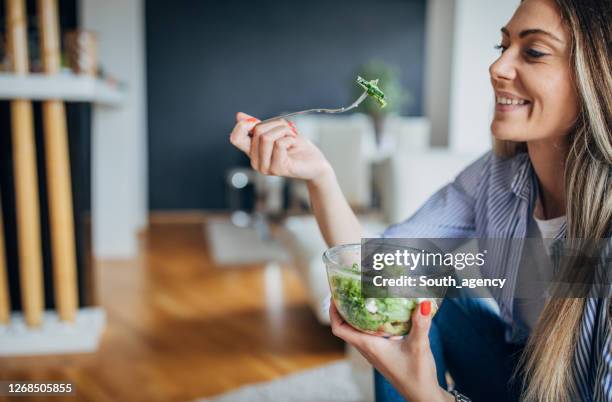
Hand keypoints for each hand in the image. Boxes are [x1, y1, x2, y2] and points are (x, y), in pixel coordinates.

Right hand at [229, 112, 332, 182]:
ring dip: (284, 131)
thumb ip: (258, 125)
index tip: (258, 121)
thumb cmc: (297, 147)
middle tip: (288, 131)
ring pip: (267, 137)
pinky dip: (290, 138)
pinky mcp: (278, 169)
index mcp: (253, 153)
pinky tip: (295, 145)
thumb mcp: (277, 131)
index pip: (235, 138)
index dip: (244, 125)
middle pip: (257, 132)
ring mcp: (266, 168)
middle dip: (276, 124)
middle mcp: (256, 162)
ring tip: (292, 138)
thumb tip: (239, 115)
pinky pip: (279, 144)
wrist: (315, 163)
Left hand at [329, 301, 451, 401]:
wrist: (422, 395)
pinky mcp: (382, 355)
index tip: (334, 296)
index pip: (340, 329)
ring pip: (356, 332)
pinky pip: (368, 337)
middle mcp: (368, 349)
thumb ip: (420, 324)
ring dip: (354, 317)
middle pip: (345, 328)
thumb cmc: (417, 374)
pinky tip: (381, 316)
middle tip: (347, 292)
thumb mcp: (419, 346)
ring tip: (361, 300)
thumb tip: (424, 303)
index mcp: (369, 345)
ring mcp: (374, 353)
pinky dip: (368, 324)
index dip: (333, 312)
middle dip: (343, 310)